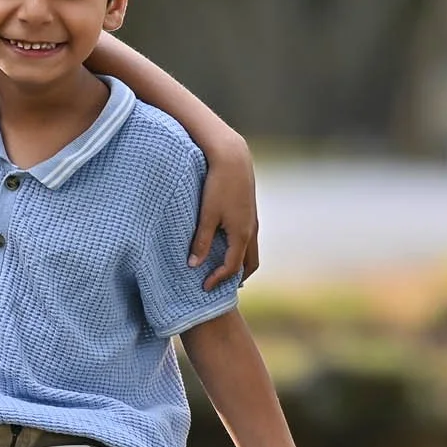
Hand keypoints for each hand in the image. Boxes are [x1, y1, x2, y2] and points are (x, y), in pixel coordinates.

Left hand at [190, 129, 258, 289]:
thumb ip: (201, 241)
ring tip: (227, 272)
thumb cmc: (218, 185)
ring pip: (252, 251)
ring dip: (241, 265)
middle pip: (250, 264)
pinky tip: (229, 248)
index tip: (204, 288)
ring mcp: (253, 221)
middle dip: (237, 278)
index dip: (218, 280)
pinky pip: (250, 240)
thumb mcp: (206, 215)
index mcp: (241, 234)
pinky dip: (242, 251)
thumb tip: (193, 265)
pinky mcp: (250, 212)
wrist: (234, 159)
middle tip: (222, 287)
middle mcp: (251, 230)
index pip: (232, 267)